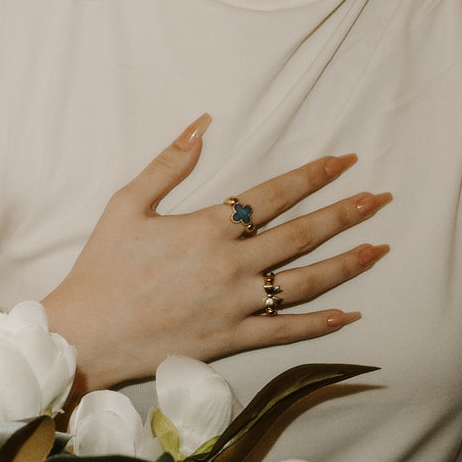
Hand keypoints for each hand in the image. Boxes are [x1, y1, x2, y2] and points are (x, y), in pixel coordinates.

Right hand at [41, 115, 389, 392]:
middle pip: (303, 233)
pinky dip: (320, 323)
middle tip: (380, 198)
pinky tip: (350, 314)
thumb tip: (202, 122)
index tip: (345, 160)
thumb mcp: (128, 203)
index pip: (276, 193)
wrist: (82, 335)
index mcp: (210, 227)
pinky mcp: (232, 339)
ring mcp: (236, 304)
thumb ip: (170, 162)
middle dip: (346, 213)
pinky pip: (285, 331)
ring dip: (347, 263)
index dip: (315, 175)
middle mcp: (232, 264)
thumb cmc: (102, 267)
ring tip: (380, 247)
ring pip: (306, 281)